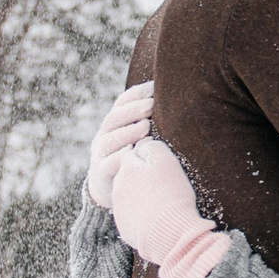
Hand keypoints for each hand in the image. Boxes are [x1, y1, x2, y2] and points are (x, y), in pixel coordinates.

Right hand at [85, 81, 154, 207]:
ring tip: (146, 127)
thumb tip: (178, 102)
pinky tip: (132, 151)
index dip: (136, 94)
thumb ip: (149, 121)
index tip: (154, 87)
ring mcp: (100, 155)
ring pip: (110, 140)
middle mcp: (104, 136)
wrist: (110, 190)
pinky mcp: (101, 174)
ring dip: (128, 132)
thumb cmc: (133, 159)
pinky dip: (119, 157)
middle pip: (115, 117)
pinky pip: (108, 164)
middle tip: (152, 105)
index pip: (122, 102)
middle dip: (133, 110)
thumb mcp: (139, 139)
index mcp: (113, 124)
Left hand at [109, 139, 229, 277]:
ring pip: (131, 197)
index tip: (162, 166)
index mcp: (126, 168)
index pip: (134, 155)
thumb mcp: (165, 161)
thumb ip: (151, 147)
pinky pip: (134, 217)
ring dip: (142, 197)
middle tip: (164, 185)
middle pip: (130, 176)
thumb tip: (143, 143)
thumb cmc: (171, 193)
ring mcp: (120, 209)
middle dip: (143, 178)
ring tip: (163, 202)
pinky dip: (143, 215)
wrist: (169, 233)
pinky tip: (158, 218)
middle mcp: (117, 187)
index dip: (149, 159)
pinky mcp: (125, 228)